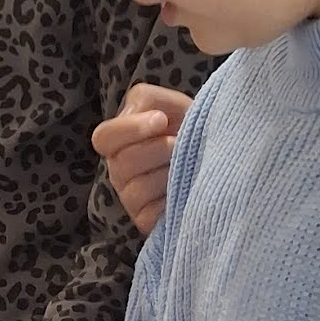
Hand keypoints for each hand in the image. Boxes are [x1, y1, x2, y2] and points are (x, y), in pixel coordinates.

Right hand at [91, 82, 192, 235]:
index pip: (103, 138)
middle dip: (158, 149)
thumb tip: (151, 119)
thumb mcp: (168, 103)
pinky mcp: (145, 221)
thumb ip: (148, 99)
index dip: (129, 129)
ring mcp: (129, 199)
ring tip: (186, 164)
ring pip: (138, 188)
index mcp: (117, 142)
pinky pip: (151, 212)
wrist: (216, 153)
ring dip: (169, 172)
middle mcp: (118, 172)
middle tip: (181, 143)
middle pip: (123, 163)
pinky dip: (172, 197)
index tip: (160, 120)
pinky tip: (185, 187)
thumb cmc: (187, 126)